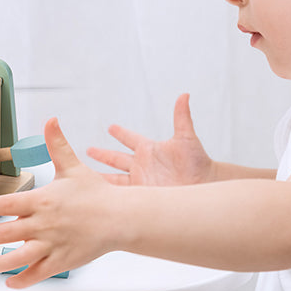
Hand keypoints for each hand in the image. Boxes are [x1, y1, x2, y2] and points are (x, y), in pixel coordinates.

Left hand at [0, 118, 116, 287]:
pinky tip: (9, 282)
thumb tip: (51, 120)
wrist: (120, 218)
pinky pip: (38, 273)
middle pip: (7, 233)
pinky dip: (23, 280)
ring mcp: (52, 245)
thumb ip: (57, 144)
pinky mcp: (62, 261)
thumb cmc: (95, 193)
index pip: (10, 203)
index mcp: (44, 200)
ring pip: (19, 258)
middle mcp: (45, 224)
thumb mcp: (73, 166)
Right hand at [86, 94, 212, 185]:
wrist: (204, 187)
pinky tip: (99, 196)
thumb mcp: (186, 138)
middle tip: (88, 150)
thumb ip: (182, 117)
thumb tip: (185, 95)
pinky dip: (110, 195)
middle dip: (103, 154)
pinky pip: (121, 196)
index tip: (111, 127)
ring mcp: (141, 181)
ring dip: (101, 176)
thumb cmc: (198, 163)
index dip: (121, 133)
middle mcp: (142, 165)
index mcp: (149, 149)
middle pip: (117, 158)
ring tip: (86, 175)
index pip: (130, 138)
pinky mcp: (142, 196)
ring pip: (115, 178)